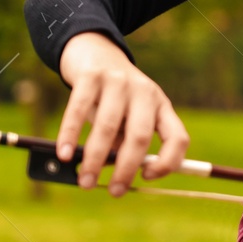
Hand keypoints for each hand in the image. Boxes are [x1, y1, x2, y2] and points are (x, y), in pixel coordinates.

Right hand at [56, 32, 189, 196]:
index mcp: (160, 106)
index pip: (178, 137)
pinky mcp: (92, 75)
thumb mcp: (129, 115)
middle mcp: (145, 92)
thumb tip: (114, 174)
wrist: (94, 50)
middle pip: (140, 136)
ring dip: (95, 159)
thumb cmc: (113, 96)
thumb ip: (125, 141)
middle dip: (126, 169)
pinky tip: (65, 154)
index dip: (168, 162)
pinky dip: (71, 135)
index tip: (147, 178)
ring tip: (84, 181)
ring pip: (109, 127)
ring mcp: (119, 81)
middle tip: (113, 192)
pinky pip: (80, 109)